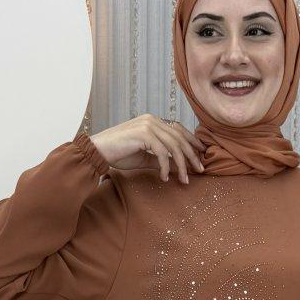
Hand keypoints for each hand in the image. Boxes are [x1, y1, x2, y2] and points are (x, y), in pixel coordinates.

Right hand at [90, 114, 205, 182]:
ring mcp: (148, 125)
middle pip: (180, 137)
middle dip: (192, 155)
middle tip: (200, 170)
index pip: (179, 130)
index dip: (192, 142)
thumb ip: (160, 159)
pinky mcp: (143, 134)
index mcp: (153, 121)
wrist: (98, 151)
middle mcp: (152, 120)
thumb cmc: (118, 154)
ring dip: (181, 165)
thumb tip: (177, 167)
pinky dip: (165, 166)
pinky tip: (164, 178)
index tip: (201, 156)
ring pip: (174, 145)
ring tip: (184, 180)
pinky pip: (162, 152)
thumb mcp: (144, 157)